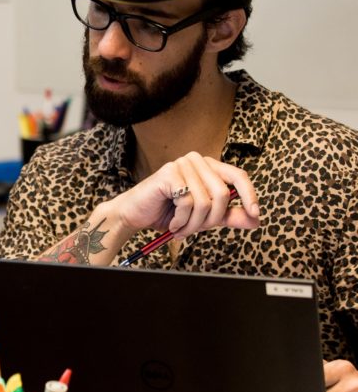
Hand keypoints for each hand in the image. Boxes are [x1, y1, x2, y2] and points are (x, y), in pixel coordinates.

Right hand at [111, 152, 259, 238]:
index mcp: (208, 166)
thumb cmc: (167, 213)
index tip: (256, 214)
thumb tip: (256, 220)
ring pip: (205, 201)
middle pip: (222, 193)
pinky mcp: (169, 174)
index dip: (250, 195)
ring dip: (194, 223)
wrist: (135, 215)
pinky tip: (173, 222)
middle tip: (195, 230)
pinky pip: (188, 203)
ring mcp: (181, 165)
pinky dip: (181, 220)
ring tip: (182, 229)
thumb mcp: (203, 216)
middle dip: (211, 219)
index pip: (238, 176)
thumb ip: (228, 216)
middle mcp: (196, 160)